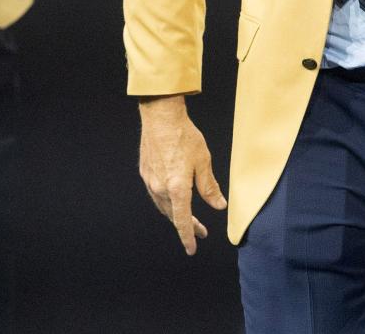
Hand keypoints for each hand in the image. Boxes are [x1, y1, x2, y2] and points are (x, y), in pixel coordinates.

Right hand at [138, 94, 226, 254]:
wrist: (161, 117)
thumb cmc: (184, 136)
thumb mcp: (203, 161)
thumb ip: (209, 186)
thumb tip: (219, 205)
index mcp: (177, 188)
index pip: (182, 220)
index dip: (188, 236)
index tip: (192, 248)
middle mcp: (161, 188)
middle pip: (173, 215)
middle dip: (187, 225)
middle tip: (200, 232)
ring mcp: (151, 181)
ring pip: (163, 206)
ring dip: (176, 214)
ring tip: (188, 218)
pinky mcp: (145, 172)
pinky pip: (156, 194)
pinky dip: (167, 201)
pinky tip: (173, 199)